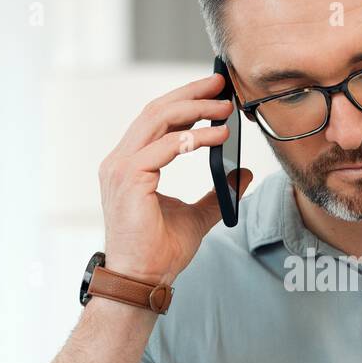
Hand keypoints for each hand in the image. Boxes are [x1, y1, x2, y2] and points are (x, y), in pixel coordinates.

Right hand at [98, 72, 252, 285]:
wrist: (143, 280)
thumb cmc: (159, 252)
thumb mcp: (197, 216)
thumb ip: (217, 192)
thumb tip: (241, 173)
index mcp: (130, 164)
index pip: (156, 119)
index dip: (186, 99)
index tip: (215, 90)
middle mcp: (120, 161)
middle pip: (156, 110)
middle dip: (191, 92)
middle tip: (222, 82)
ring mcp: (121, 168)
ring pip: (158, 120)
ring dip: (196, 108)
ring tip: (227, 106)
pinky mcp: (129, 179)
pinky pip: (166, 146)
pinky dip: (195, 136)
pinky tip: (220, 136)